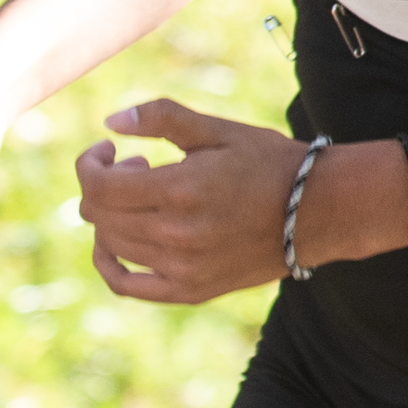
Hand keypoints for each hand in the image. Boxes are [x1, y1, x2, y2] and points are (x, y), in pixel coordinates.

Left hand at [75, 98, 315, 305]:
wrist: (318, 213)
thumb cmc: (269, 163)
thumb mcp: (218, 130)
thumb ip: (163, 118)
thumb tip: (111, 122)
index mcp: (180, 191)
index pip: (100, 187)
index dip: (89, 165)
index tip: (106, 150)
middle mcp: (175, 235)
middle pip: (100, 215)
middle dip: (103, 184)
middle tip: (137, 167)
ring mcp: (181, 268)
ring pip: (110, 244)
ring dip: (110, 214)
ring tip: (144, 196)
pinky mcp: (189, 290)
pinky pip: (126, 284)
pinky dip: (107, 263)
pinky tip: (110, 243)